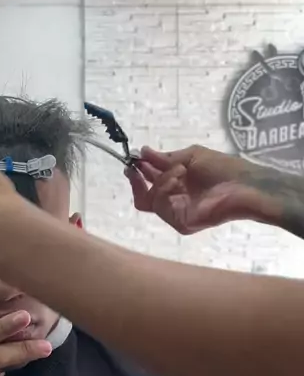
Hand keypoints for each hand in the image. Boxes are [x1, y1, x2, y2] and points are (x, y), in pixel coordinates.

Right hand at [126, 145, 277, 233]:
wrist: (243, 184)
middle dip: (136, 180)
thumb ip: (165, 158)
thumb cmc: (223, 168)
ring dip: (160, 180)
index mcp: (177, 184)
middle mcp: (174, 200)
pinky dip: (165, 190)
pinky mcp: (181, 223)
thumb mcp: (191, 156)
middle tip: (135, 167)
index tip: (133, 158)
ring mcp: (177, 213)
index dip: (139, 171)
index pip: (150, 182)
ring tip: (179, 170)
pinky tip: (179, 179)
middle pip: (144, 197)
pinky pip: (161, 207)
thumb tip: (143, 152)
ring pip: (150, 200)